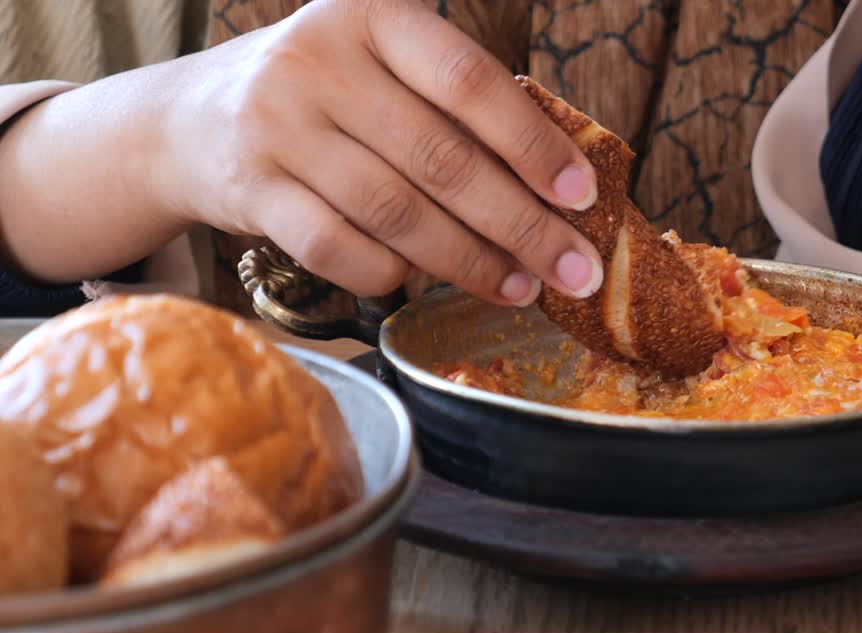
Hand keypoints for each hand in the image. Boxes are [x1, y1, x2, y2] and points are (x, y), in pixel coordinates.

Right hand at [154, 0, 602, 304]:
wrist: (191, 119)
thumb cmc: (325, 96)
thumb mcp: (383, 67)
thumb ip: (456, 107)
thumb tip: (558, 188)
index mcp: (372, 15)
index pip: (468, 81)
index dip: (533, 144)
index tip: (583, 196)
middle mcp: (319, 61)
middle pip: (443, 160)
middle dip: (523, 226)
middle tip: (575, 272)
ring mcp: (277, 124)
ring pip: (397, 213)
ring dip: (471, 263)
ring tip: (521, 288)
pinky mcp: (250, 188)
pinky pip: (339, 250)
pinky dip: (391, 275)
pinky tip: (425, 285)